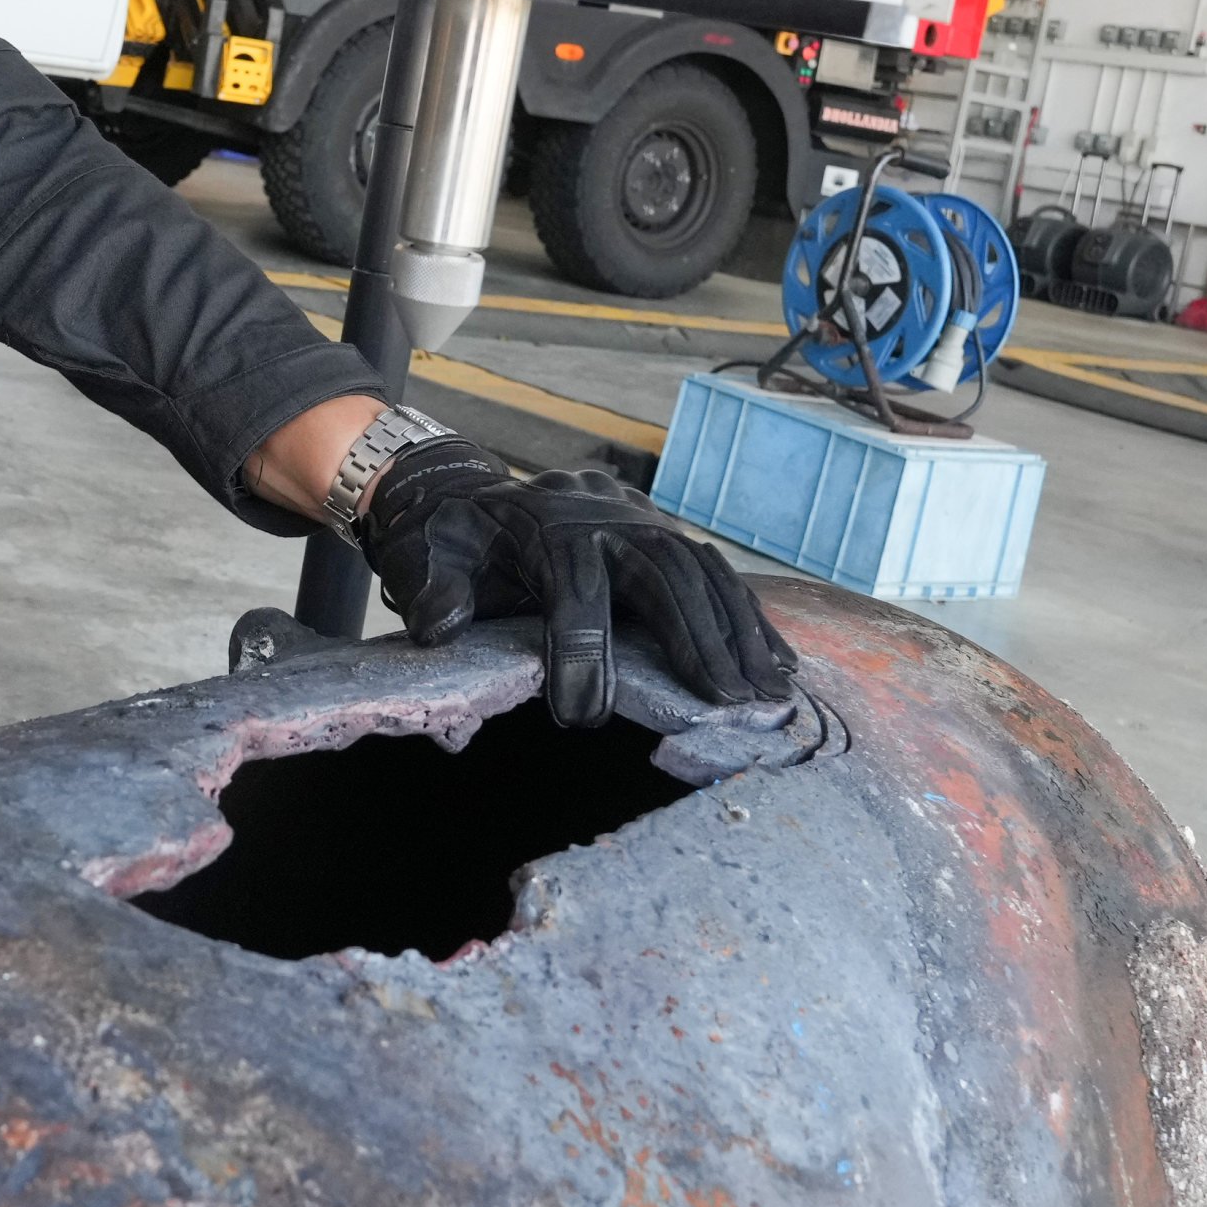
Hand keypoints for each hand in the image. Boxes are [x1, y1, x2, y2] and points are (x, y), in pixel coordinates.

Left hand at [360, 434, 792, 726]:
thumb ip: (432, 589)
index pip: (575, 592)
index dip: (581, 652)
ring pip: (702, 573)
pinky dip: (750, 618)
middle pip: (663, 576)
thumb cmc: (452, 539)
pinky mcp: (665, 535)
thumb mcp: (425, 554)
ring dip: (739, 634)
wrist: (473, 492)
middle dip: (696, 641)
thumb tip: (442, 626)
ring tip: (766, 695)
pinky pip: (716, 574)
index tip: (582, 714)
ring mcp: (643, 522)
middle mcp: (606, 519)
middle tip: (726, 704)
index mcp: (547, 527)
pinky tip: (780, 664)